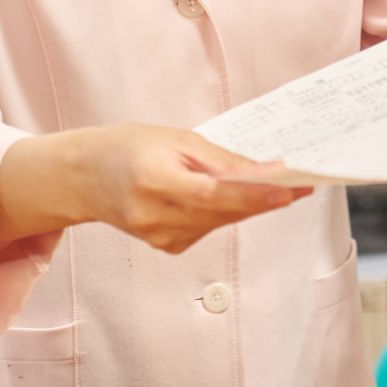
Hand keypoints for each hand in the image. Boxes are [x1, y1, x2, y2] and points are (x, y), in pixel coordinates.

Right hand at [0, 125, 309, 254]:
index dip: (255, 195)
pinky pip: (209, 227)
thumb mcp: (175, 139)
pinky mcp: (167, 246)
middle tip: (302, 182)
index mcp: (154, 183)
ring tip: (277, 185)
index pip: (214, 196)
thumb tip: (265, 171)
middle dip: (264, 198)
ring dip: (248, 204)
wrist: (84, 177)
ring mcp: (160, 237)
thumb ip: (220, 160)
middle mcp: (155, 217)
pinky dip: (224, 211)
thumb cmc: (129, 148)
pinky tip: (229, 195)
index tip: (289, 189)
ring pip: (221, 221)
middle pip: (224, 212)